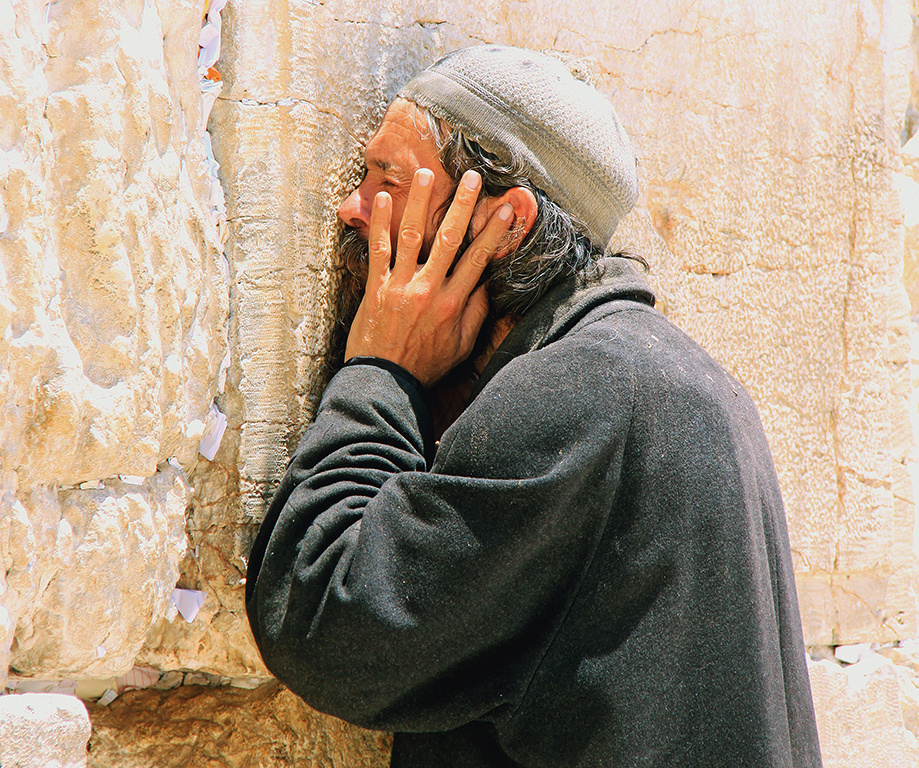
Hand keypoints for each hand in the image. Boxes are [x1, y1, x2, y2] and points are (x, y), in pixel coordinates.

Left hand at [344, 169, 513, 386]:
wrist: (384, 381)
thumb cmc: (425, 365)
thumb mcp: (461, 346)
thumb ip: (475, 314)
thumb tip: (487, 285)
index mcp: (453, 304)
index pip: (478, 259)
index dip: (493, 231)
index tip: (506, 208)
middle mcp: (428, 289)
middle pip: (449, 239)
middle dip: (462, 206)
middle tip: (471, 177)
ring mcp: (400, 286)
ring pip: (412, 237)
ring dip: (420, 203)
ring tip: (426, 174)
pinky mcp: (375, 287)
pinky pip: (379, 250)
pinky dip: (381, 224)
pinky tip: (386, 200)